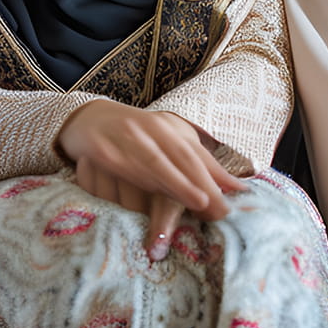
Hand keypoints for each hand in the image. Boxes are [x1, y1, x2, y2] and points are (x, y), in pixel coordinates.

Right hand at [56, 99, 244, 258]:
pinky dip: (134, 181)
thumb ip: (202, 166)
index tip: (227, 205)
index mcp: (167, 128)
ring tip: (188, 203)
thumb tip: (239, 188)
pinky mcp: (97, 147)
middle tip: (210, 208)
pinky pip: (118, 166)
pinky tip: (144, 199)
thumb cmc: (137, 137)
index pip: (193, 155)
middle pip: (175, 156)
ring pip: (149, 162)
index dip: (211, 179)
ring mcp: (121, 136)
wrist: (88, 119)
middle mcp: (147, 128)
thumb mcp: (171, 144)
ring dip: (169, 184)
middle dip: (194, 183)